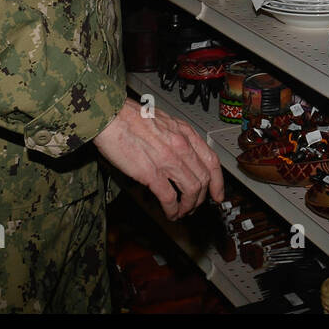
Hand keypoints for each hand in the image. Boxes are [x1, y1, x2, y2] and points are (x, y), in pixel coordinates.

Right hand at [93, 98, 224, 219]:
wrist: (111, 116)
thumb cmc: (132, 117)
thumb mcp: (165, 122)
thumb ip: (177, 138)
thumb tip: (182, 156)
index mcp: (186, 133)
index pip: (212, 161)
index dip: (218, 182)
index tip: (218, 195)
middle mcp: (182, 146)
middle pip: (204, 179)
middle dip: (201, 198)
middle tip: (194, 206)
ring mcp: (168, 160)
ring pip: (192, 191)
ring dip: (189, 206)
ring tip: (182, 212)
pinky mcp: (151, 173)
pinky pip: (170, 197)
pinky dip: (173, 210)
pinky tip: (170, 213)